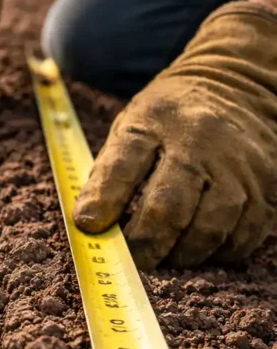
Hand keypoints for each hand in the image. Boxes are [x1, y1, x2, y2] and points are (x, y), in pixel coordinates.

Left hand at [73, 4, 276, 268]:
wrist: (240, 86)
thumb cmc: (172, 118)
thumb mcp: (133, 124)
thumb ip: (109, 171)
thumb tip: (89, 224)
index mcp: (156, 119)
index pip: (123, 163)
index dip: (104, 200)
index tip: (89, 227)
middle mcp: (202, 139)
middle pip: (169, 206)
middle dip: (144, 244)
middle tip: (131, 262)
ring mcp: (239, 164)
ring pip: (209, 229)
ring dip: (181, 255)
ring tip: (165, 257)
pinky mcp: (266, 187)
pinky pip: (240, 238)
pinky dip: (215, 253)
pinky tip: (198, 247)